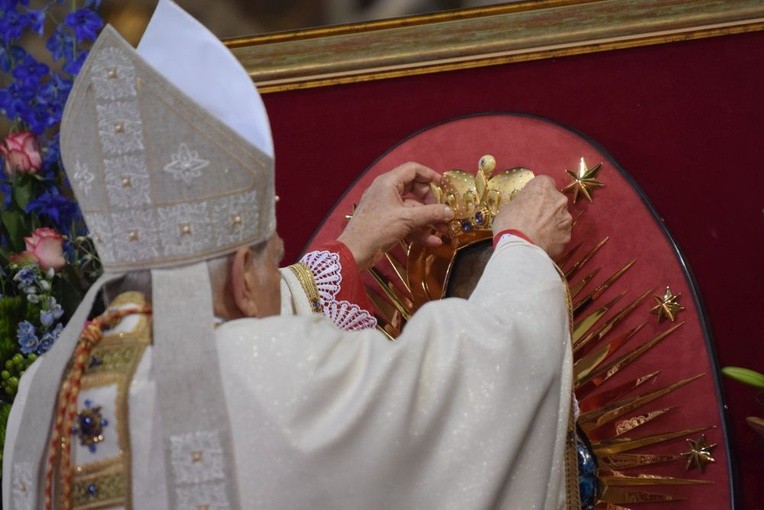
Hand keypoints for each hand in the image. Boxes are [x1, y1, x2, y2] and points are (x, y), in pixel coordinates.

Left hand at [338, 162, 454, 269]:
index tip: (444, 186)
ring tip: (444, 231)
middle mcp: (387, 191)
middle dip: (432, 203)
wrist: (354, 252)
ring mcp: (386, 207)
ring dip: (428, 219)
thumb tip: (450, 211)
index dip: (430, 175)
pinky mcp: (386, 222)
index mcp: (388, 182)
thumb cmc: (377, 229)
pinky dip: (419, 230)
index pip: (413, 170)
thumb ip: (431, 213)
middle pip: (415, 189)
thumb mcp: (407, 219)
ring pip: (412, 208)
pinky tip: (433, 241)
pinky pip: (406, 221)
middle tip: (444, 212)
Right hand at [492, 175, 571, 257]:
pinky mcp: (567, 236)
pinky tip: (542, 243)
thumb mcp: (509, 206)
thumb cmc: (509, 224)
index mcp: (543, 186)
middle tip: (533, 219)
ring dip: (551, 223)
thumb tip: (523, 208)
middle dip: (547, 208)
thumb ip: (522, 203)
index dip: (536, 193)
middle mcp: (559, 199)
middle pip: (555, 200)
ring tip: (537, 234)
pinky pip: (560, 235)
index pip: (544, 183)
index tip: (529, 201)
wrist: (519, 248)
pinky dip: (553, 238)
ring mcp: (565, 218)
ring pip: (560, 218)